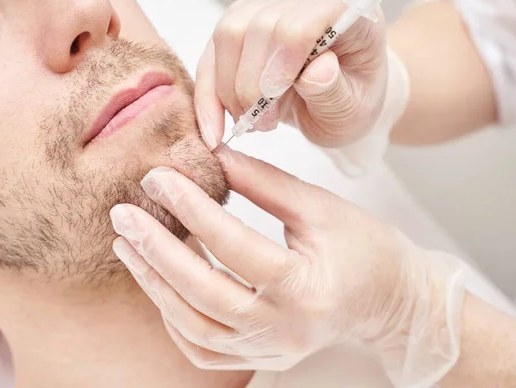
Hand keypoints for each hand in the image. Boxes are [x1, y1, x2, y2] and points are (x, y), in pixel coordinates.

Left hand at [109, 149, 465, 384]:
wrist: (390, 300)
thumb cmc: (366, 249)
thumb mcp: (320, 206)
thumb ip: (265, 183)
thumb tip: (214, 157)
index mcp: (306, 288)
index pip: (234, 245)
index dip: (192, 207)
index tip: (159, 177)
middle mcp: (284, 330)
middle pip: (203, 294)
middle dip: (156, 252)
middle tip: (124, 216)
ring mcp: (269, 351)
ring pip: (194, 327)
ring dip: (156, 284)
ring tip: (130, 246)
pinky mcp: (261, 358)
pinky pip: (203, 349)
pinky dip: (175, 317)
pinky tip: (160, 283)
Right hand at [195, 0, 388, 148]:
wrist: (337, 100)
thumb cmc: (351, 100)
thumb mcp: (352, 108)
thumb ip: (335, 91)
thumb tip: (317, 73)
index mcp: (343, 11)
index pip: (302, 21)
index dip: (281, 61)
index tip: (273, 102)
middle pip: (257, 27)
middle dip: (252, 86)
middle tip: (265, 125)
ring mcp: (265, 8)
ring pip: (227, 35)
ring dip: (229, 90)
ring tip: (250, 123)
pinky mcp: (239, 27)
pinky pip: (210, 55)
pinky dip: (207, 95)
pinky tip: (215, 126)